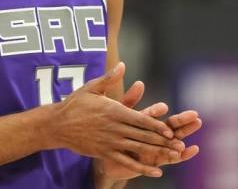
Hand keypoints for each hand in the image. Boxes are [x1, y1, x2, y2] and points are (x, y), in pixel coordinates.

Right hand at [51, 63, 183, 176]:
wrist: (57, 125)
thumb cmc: (75, 104)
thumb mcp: (91, 88)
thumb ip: (109, 78)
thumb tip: (122, 65)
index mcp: (113, 110)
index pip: (139, 118)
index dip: (156, 125)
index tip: (170, 129)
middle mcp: (114, 127)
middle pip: (142, 135)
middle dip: (163, 141)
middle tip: (180, 146)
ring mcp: (109, 142)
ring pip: (137, 149)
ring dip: (157, 154)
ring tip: (174, 157)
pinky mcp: (104, 152)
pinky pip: (126, 162)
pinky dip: (142, 168)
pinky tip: (156, 172)